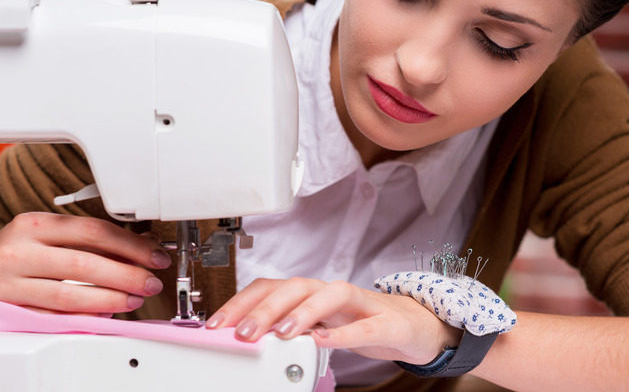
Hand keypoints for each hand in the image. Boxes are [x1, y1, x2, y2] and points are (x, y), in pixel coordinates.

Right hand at [0, 212, 171, 314]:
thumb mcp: (51, 234)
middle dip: (127, 274)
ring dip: (111, 299)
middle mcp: (20, 250)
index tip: (155, 255)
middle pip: (85, 262)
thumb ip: (93, 239)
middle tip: (151, 282)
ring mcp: (11, 282)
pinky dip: (84, 316)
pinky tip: (106, 313)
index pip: (94, 231)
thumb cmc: (20, 251)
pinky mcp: (9, 309)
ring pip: (70, 293)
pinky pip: (55, 315)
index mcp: (36, 224)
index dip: (131, 245)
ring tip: (134, 299)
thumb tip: (143, 245)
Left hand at [205, 277, 461, 364]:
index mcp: (309, 294)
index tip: (216, 325)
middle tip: (242, 332)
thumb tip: (245, 341)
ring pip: (329, 296)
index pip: (270, 287)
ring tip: (281, 334)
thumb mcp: (317, 327)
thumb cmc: (359, 323)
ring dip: (302, 313)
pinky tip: (322, 341)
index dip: (241, 302)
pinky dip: (342, 333)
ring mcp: (360, 303)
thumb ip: (287, 330)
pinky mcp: (385, 321)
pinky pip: (363, 324)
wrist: (412, 325)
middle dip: (265, 308)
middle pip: (295, 286)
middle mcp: (330, 292)